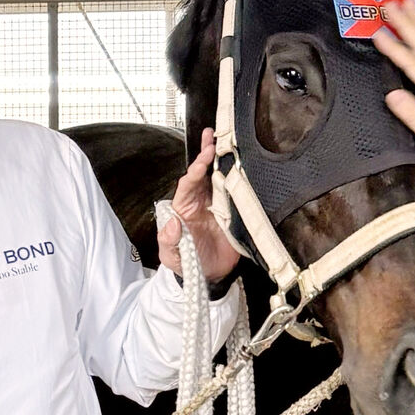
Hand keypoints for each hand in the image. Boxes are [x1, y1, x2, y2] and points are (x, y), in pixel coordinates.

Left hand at [158, 127, 240, 283]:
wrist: (213, 277)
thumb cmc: (188, 264)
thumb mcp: (172, 256)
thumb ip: (169, 240)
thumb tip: (173, 222)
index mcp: (184, 208)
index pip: (187, 185)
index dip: (194, 172)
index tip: (202, 162)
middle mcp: (201, 202)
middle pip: (203, 174)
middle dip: (206, 155)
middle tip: (212, 137)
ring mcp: (219, 205)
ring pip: (220, 178)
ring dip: (222, 159)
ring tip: (225, 139)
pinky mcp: (234, 212)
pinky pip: (238, 192)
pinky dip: (241, 178)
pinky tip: (246, 163)